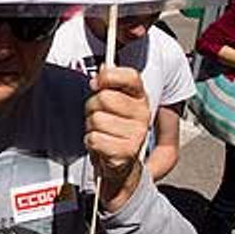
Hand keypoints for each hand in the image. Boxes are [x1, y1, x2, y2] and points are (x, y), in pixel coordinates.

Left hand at [84, 66, 148, 211]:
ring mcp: (136, 134)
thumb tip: (105, 66)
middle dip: (93, 108)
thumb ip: (109, 84)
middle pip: (104, 97)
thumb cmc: (114, 132)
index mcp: (141, 99)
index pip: (130, 76)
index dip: (108, 76)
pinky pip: (94, 138)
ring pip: (96, 119)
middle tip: (99, 118)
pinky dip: (91, 143)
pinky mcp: (126, 151)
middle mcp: (142, 115)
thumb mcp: (112, 105)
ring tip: (102, 134)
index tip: (98, 84)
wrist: (120, 166)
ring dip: (91, 128)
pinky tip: (101, 146)